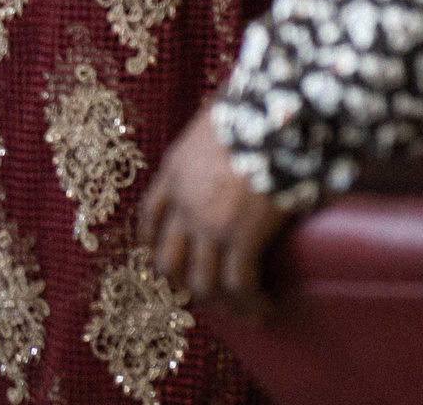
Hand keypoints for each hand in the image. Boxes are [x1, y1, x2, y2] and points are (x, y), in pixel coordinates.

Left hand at [137, 107, 289, 322]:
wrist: (271, 114)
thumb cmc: (253, 110)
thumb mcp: (215, 123)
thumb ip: (215, 143)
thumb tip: (234, 136)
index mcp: (173, 171)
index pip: (150, 217)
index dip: (154, 243)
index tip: (166, 261)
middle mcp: (183, 202)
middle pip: (168, 260)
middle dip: (187, 283)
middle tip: (212, 295)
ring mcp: (208, 223)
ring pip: (202, 282)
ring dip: (224, 305)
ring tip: (247, 312)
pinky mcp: (240, 236)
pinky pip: (238, 285)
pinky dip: (251, 303)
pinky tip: (266, 307)